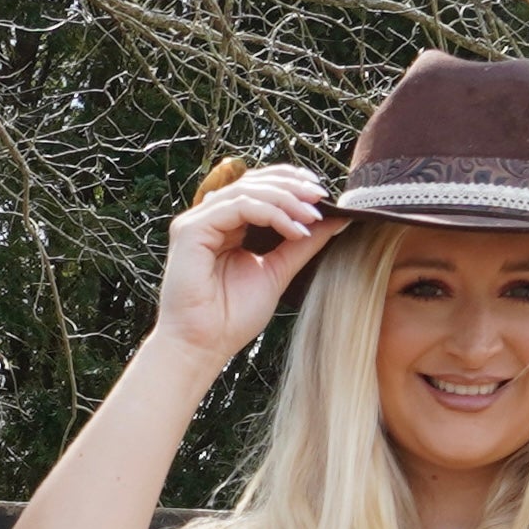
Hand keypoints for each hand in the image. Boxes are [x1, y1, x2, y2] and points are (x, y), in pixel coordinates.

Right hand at [153, 164, 347, 368]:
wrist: (203, 346)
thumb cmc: (232, 318)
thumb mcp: (277, 271)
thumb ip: (301, 244)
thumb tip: (336, 218)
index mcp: (226, 225)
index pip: (258, 188)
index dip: (290, 183)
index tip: (322, 195)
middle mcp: (209, 218)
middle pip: (253, 182)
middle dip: (292, 186)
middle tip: (321, 197)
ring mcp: (198, 221)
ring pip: (247, 190)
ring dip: (285, 199)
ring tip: (311, 217)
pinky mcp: (192, 229)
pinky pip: (238, 206)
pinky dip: (271, 213)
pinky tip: (293, 230)